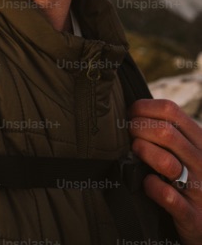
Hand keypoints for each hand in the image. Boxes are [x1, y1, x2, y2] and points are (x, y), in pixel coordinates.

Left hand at [128, 99, 201, 244]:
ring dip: (144, 153)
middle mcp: (201, 161)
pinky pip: (168, 196)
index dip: (143, 108)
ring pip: (167, 162)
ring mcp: (198, 189)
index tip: (130, 115)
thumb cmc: (190, 178)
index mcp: (199, 141)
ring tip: (135, 153)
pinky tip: (147, 183)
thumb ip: (167, 132)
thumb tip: (132, 112)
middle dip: (138, 129)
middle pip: (165, 133)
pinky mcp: (192, 215)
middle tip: (129, 135)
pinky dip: (153, 187)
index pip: (171, 110)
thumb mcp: (186, 150)